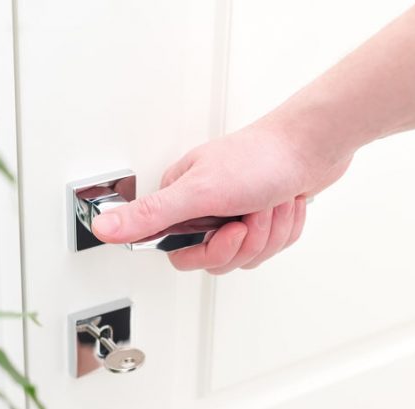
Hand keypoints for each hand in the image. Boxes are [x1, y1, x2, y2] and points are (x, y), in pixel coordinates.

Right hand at [92, 115, 351, 272]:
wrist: (312, 143)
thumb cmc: (261, 158)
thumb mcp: (198, 191)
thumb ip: (149, 215)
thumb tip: (102, 227)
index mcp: (183, 202)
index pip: (182, 254)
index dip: (211, 251)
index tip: (229, 231)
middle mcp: (207, 211)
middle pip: (219, 258)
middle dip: (247, 241)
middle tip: (253, 213)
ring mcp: (236, 215)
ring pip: (249, 254)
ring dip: (269, 231)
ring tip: (272, 201)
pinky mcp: (262, 220)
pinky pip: (271, 246)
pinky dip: (285, 228)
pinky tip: (285, 203)